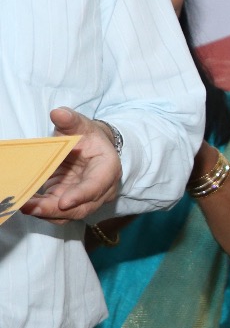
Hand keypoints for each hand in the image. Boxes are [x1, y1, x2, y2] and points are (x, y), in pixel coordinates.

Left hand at [22, 108, 121, 223]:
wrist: (92, 148)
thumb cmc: (87, 136)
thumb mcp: (81, 125)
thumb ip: (70, 120)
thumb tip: (58, 113)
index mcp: (108, 168)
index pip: (97, 185)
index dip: (81, 195)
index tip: (62, 202)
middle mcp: (102, 190)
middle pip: (82, 207)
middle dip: (55, 209)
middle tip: (31, 206)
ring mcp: (87, 199)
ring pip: (69, 214)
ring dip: (46, 213)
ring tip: (23, 206)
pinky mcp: (71, 203)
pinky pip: (57, 213)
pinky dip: (41, 211)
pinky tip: (25, 203)